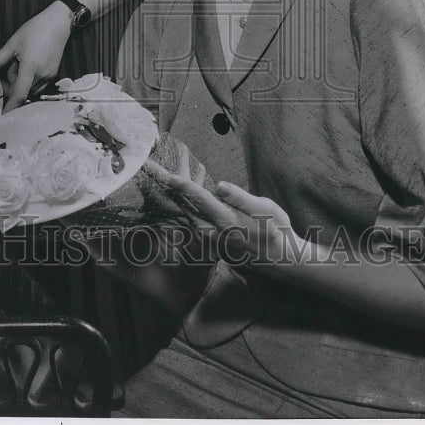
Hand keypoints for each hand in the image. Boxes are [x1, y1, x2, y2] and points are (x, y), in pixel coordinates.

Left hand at [0, 2, 73, 111]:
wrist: (58, 23)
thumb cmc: (34, 30)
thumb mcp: (13, 43)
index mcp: (30, 68)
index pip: (19, 94)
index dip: (10, 107)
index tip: (2, 117)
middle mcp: (42, 75)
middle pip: (23, 91)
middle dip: (12, 85)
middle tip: (10, 65)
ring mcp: (50, 76)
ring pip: (30, 89)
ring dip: (22, 82)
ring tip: (21, 62)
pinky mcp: (54, 74)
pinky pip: (38, 85)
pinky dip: (30, 80)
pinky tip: (29, 63)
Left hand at [144, 161, 299, 265]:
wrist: (278, 258)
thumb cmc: (275, 229)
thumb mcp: (265, 210)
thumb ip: (240, 198)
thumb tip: (220, 186)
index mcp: (223, 219)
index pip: (193, 196)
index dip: (174, 180)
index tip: (157, 169)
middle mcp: (209, 230)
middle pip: (180, 202)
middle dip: (163, 183)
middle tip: (146, 166)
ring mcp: (206, 235)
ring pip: (182, 209)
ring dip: (171, 191)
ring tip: (158, 172)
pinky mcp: (207, 237)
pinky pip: (189, 215)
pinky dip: (182, 199)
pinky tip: (182, 186)